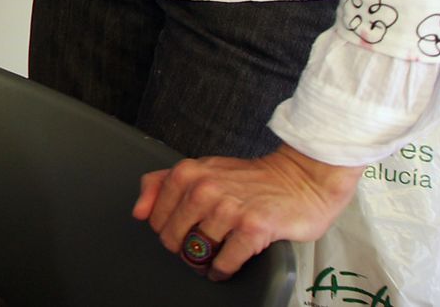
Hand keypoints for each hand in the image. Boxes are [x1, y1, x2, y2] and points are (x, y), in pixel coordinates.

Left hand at [133, 144, 362, 279]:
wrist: (302, 179)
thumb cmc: (251, 178)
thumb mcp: (202, 170)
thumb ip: (162, 183)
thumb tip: (138, 211)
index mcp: (188, 173)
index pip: (154, 216)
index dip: (164, 230)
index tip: (178, 233)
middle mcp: (206, 188)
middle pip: (172, 237)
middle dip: (181, 249)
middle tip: (194, 250)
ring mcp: (230, 208)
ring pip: (198, 251)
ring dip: (202, 263)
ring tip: (210, 260)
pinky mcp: (253, 228)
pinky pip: (225, 261)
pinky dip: (222, 270)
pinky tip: (223, 268)